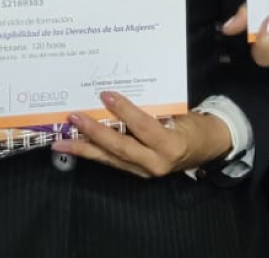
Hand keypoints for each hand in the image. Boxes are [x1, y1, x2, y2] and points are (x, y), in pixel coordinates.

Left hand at [51, 91, 231, 179]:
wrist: (208, 148)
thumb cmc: (194, 126)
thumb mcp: (179, 114)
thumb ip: (152, 111)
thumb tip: (119, 99)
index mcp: (170, 144)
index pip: (142, 126)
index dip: (124, 110)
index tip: (106, 94)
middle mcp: (156, 162)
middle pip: (119, 147)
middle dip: (93, 133)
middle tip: (73, 118)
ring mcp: (144, 171)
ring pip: (110, 158)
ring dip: (84, 149)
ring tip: (60, 142)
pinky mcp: (137, 173)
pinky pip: (113, 161)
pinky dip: (94, 153)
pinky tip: (77, 146)